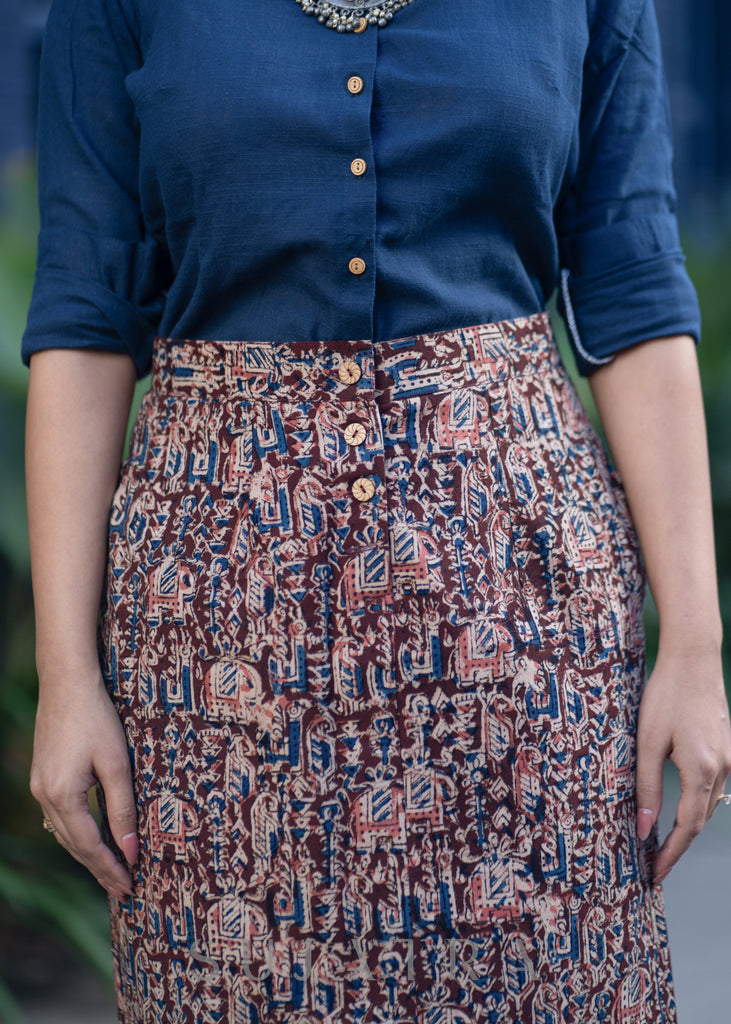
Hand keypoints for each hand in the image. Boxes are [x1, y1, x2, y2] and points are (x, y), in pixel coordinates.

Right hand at [30, 668, 137, 899]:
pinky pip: (59, 816)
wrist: (67, 682)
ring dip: (88, 854)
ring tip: (112, 872)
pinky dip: (77, 833)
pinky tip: (91, 839)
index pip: (89, 846)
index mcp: (62, 796)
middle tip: (125, 890)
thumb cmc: (97, 718)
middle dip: (100, 868)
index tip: (131, 886)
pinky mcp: (42, 776)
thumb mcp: (117, 763)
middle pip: (74, 845)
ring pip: (64, 833)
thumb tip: (131, 848)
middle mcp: (43, 796)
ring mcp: (39, 786)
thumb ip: (123, 808)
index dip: (111, 868)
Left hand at [635, 644, 730, 884]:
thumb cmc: (665, 695)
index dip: (671, 854)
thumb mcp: (647, 741)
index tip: (654, 874)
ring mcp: (728, 757)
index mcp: (702, 770)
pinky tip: (679, 804)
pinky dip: (696, 802)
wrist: (693, 658)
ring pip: (709, 803)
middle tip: (653, 864)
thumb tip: (644, 828)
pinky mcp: (726, 746)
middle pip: (700, 820)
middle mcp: (722, 768)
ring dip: (687, 824)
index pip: (687, 827)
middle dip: (677, 845)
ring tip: (661, 840)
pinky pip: (713, 785)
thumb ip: (646, 786)